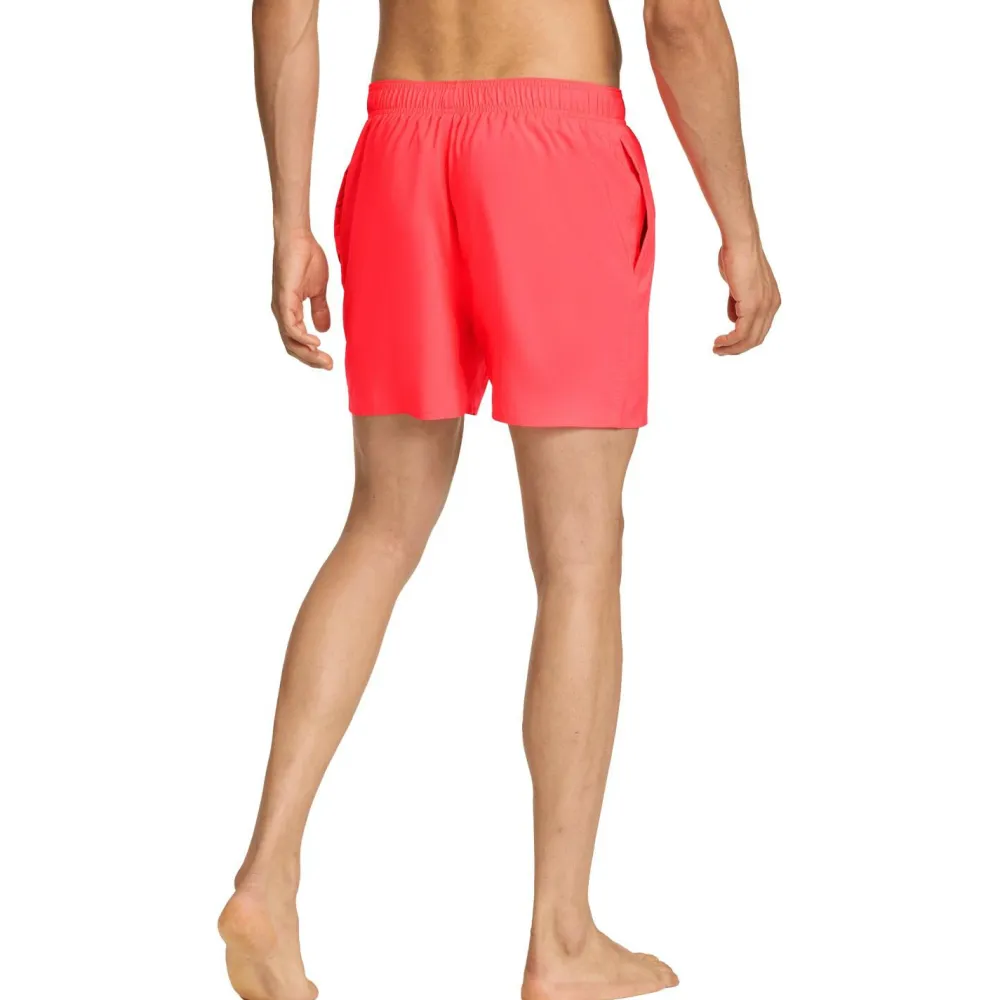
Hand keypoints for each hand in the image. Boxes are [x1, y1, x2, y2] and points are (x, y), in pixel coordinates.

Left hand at [271, 232, 332, 368]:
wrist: (298, 238)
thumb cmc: (307, 258)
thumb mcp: (318, 290)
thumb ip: (320, 310)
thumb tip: (324, 330)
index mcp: (289, 311)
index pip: (297, 341)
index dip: (312, 354)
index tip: (329, 362)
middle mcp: (282, 312)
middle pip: (292, 346)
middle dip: (311, 360)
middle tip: (329, 366)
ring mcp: (281, 307)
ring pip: (290, 341)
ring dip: (308, 353)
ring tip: (324, 359)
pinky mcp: (283, 299)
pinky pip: (290, 326)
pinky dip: (302, 337)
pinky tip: (315, 342)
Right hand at [713, 240, 780, 354]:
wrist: (741, 242)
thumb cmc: (737, 256)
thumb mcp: (738, 284)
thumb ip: (737, 303)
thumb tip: (733, 319)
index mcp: (771, 300)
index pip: (760, 329)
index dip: (743, 340)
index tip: (727, 344)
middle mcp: (771, 305)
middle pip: (756, 339)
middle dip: (737, 349)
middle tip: (720, 351)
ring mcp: (764, 307)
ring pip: (749, 339)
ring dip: (732, 348)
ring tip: (716, 349)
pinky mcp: (753, 306)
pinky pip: (741, 333)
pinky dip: (729, 341)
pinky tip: (719, 342)